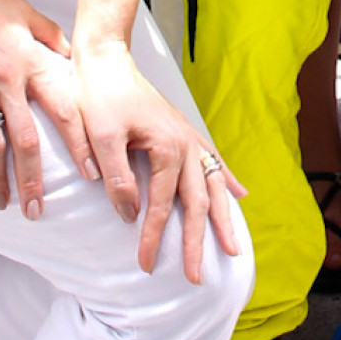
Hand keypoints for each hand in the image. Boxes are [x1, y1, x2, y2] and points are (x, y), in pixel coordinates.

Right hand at [0, 0, 92, 216]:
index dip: (81, 142)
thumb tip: (75, 55)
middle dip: (34, 180)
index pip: (64, 109)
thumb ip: (51, 36)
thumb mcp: (25, 12)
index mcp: (30, 62)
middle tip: (38, 210)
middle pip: (27, 140)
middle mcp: (6, 79)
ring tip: (0, 203)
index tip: (93, 172)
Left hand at [72, 37, 245, 279]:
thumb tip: (130, 215)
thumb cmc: (100, 97)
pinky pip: (212, 161)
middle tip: (198, 278)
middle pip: (197, 202)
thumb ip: (118, 177)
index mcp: (166, 147)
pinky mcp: (183, 132)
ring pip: (213, 185)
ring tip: (233, 247)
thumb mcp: (101, 138)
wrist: (105, 62)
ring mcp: (188, 137)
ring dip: (223, 218)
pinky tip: (240, 195)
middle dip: (198, 242)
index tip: (146, 264)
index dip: (154, 238)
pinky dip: (227, 180)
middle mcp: (185, 144)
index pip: (161, 205)